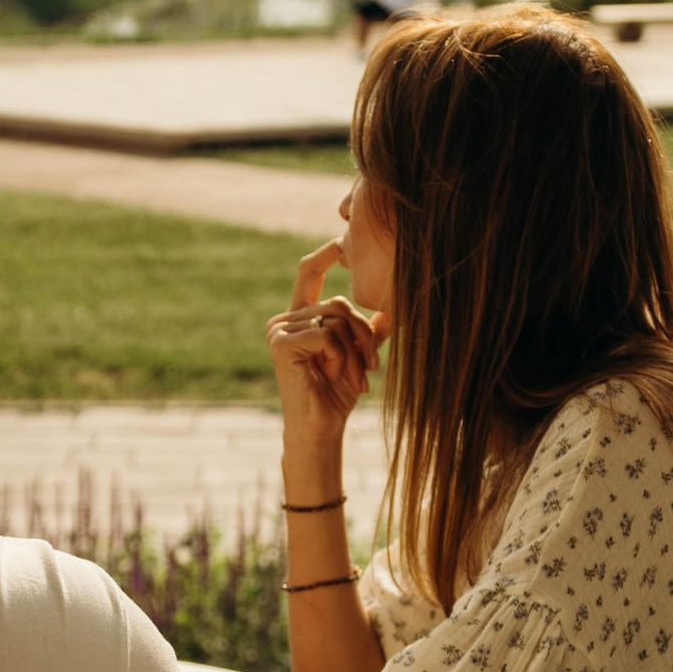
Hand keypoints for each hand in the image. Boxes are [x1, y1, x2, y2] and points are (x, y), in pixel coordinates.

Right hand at [268, 237, 385, 470]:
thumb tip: (393, 306)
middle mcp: (285, 320)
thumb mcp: (359, 357)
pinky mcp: (280, 343)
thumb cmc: (337, 396)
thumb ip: (370, 331)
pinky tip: (343, 378)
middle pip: (338, 303)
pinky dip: (342, 357)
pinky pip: (326, 335)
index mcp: (300, 318)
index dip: (326, 254)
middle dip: (364, 333)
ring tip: (361, 379)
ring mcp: (279, 330)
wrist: (321, 430)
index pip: (309, 273)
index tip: (342, 242)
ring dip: (357, 351)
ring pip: (335, 318)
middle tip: (374, 366)